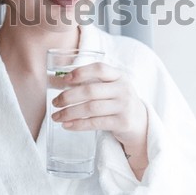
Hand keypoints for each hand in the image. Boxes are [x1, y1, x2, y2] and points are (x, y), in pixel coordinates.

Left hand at [51, 62, 148, 178]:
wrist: (140, 122)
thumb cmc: (118, 102)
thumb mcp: (111, 87)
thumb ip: (92, 83)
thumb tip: (60, 82)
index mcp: (119, 76)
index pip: (100, 68)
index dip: (81, 72)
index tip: (65, 79)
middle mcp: (123, 89)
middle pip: (91, 90)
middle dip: (68, 96)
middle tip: (55, 102)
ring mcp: (124, 106)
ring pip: (91, 108)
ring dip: (69, 113)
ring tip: (56, 116)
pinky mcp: (122, 123)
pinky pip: (95, 123)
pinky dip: (78, 124)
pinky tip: (67, 125)